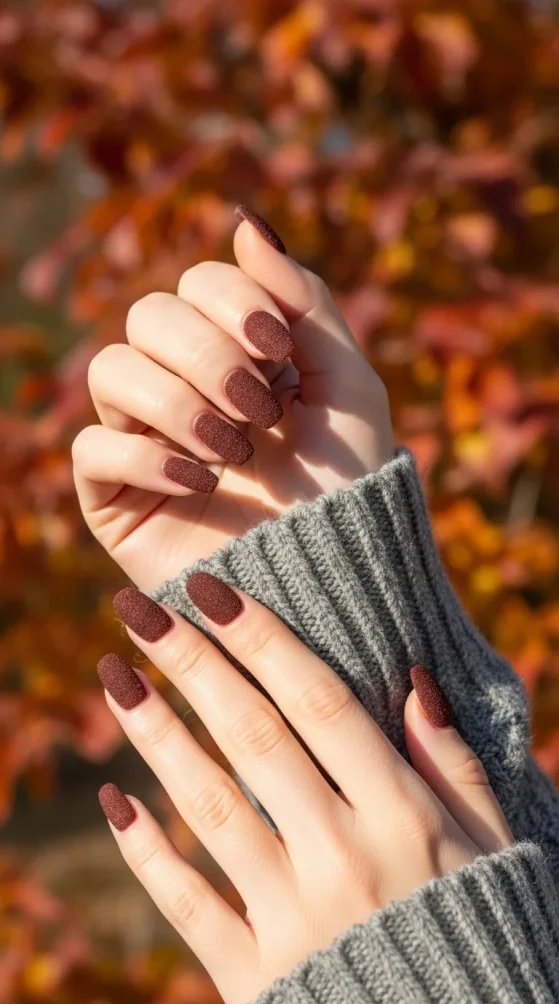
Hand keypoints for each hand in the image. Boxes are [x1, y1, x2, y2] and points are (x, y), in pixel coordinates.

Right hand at [73, 208, 392, 590]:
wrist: (334, 577)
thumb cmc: (346, 482)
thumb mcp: (346, 382)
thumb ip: (304, 299)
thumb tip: (244, 221)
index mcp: (233, 353)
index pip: (197, 283)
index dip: (232, 302)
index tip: (278, 350)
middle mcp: (180, 386)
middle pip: (148, 316)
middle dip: (206, 354)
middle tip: (256, 406)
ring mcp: (142, 438)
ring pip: (110, 370)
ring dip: (177, 403)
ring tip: (232, 451)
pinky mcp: (115, 496)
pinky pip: (92, 448)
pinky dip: (146, 457)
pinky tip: (199, 484)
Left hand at [97, 576, 512, 1003]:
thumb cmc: (477, 930)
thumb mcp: (493, 842)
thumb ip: (454, 762)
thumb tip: (414, 677)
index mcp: (401, 814)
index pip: (319, 701)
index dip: (260, 637)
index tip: (209, 587)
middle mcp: (343, 855)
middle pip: (254, 736)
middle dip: (191, 662)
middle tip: (136, 607)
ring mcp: (293, 917)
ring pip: (211, 805)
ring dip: (154, 734)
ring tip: (112, 676)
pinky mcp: (255, 975)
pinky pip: (188, 904)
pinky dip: (146, 852)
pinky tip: (112, 800)